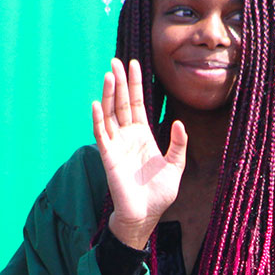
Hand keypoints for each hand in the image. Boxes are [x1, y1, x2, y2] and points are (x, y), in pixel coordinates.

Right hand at [92, 58, 187, 248]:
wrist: (146, 214)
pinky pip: (101, 134)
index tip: (135, 63)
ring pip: (110, 114)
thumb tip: (178, 121)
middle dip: (119, 82)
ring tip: (109, 74)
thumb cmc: (160, 192)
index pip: (137, 103)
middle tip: (116, 60)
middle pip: (121, 103)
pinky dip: (98, 119)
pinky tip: (96, 103)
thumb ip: (179, 143)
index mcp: (143, 135)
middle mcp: (128, 136)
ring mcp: (117, 144)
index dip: (135, 84)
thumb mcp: (176, 164)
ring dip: (108, 94)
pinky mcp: (109, 157)